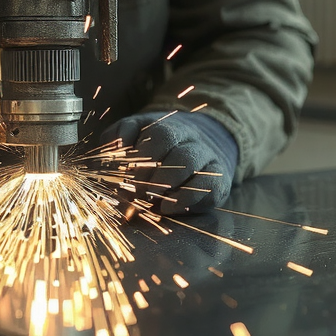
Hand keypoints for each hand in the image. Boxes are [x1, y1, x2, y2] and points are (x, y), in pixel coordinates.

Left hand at [101, 111, 237, 214]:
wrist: (211, 138)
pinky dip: (188, 200)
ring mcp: (209, 161)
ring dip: (171, 188)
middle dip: (155, 177)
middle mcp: (193, 142)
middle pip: (179, 155)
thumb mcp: (139, 128)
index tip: (125, 176)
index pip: (160, 136)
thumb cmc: (162, 140)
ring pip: (196, 170)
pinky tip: (168, 208)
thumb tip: (114, 146)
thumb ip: (120, 133)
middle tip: (136, 193)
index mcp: (170, 127)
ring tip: (151, 200)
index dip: (142, 158)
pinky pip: (210, 190)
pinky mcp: (221, 182)